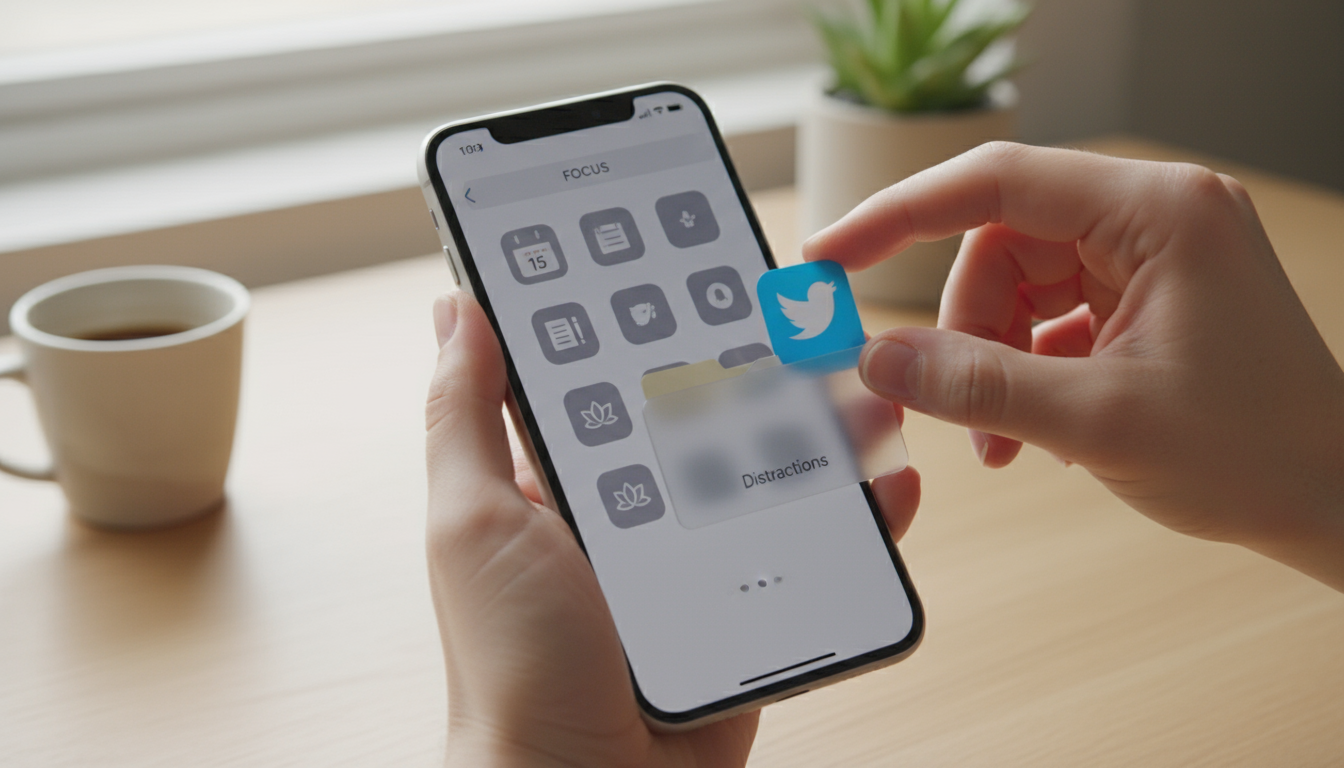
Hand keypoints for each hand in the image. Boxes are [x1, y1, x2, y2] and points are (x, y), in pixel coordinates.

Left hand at [424, 292, 921, 766]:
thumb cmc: (512, 665)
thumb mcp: (471, 521)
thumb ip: (465, 414)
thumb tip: (457, 306)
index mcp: (558, 477)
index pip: (600, 367)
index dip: (636, 308)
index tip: (680, 249)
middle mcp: (627, 508)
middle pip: (698, 409)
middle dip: (747, 355)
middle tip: (797, 305)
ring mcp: (691, 556)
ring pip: (764, 468)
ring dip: (815, 422)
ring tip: (856, 377)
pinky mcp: (748, 605)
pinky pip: (810, 547)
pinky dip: (853, 514)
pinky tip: (883, 480)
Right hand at [805, 142, 1343, 590]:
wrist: (1333, 499)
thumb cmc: (1257, 452)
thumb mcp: (1097, 422)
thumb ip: (976, 385)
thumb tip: (880, 360)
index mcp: (1157, 213)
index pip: (995, 183)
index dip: (898, 217)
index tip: (831, 255)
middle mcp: (1154, 216)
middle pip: (999, 243)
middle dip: (963, 328)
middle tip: (946, 401)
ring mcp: (1152, 255)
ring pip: (1016, 284)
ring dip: (989, 360)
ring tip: (1002, 438)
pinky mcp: (1146, 294)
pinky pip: (1047, 314)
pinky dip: (1023, 369)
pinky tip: (1037, 428)